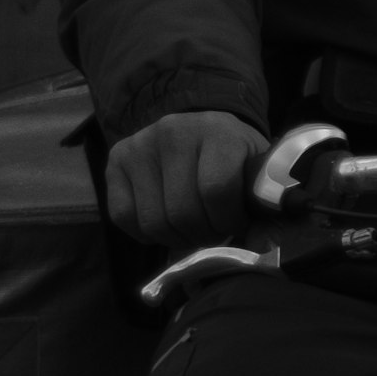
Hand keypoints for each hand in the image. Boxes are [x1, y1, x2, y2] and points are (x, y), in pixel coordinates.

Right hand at [105, 111, 271, 248]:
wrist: (200, 132)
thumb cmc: (232, 159)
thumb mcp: (254, 174)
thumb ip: (260, 209)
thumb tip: (260, 244)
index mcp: (216, 130)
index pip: (216, 189)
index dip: (228, 220)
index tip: (236, 222)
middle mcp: (173, 131)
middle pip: (182, 212)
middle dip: (203, 234)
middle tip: (213, 230)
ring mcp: (139, 145)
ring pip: (154, 222)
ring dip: (176, 237)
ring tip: (191, 226)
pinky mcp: (116, 161)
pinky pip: (124, 217)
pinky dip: (146, 232)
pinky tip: (164, 220)